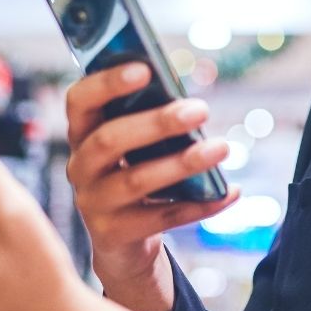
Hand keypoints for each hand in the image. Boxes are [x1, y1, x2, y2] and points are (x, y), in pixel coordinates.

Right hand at [65, 62, 238, 310]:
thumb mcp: (134, 145)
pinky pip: (162, 218)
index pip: (80, 101)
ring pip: (137, 180)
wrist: (122, 241)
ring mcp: (93, 203)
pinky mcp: (113, 235)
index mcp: (81, 134)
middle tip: (200, 110)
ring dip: (183, 163)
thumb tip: (191, 105)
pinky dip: (200, 205)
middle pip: (110, 139)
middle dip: (157, 122)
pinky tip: (230, 192)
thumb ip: (149, 120)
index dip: (107, 83)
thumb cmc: (134, 172)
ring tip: (222, 148)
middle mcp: (79, 167)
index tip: (145, 69)